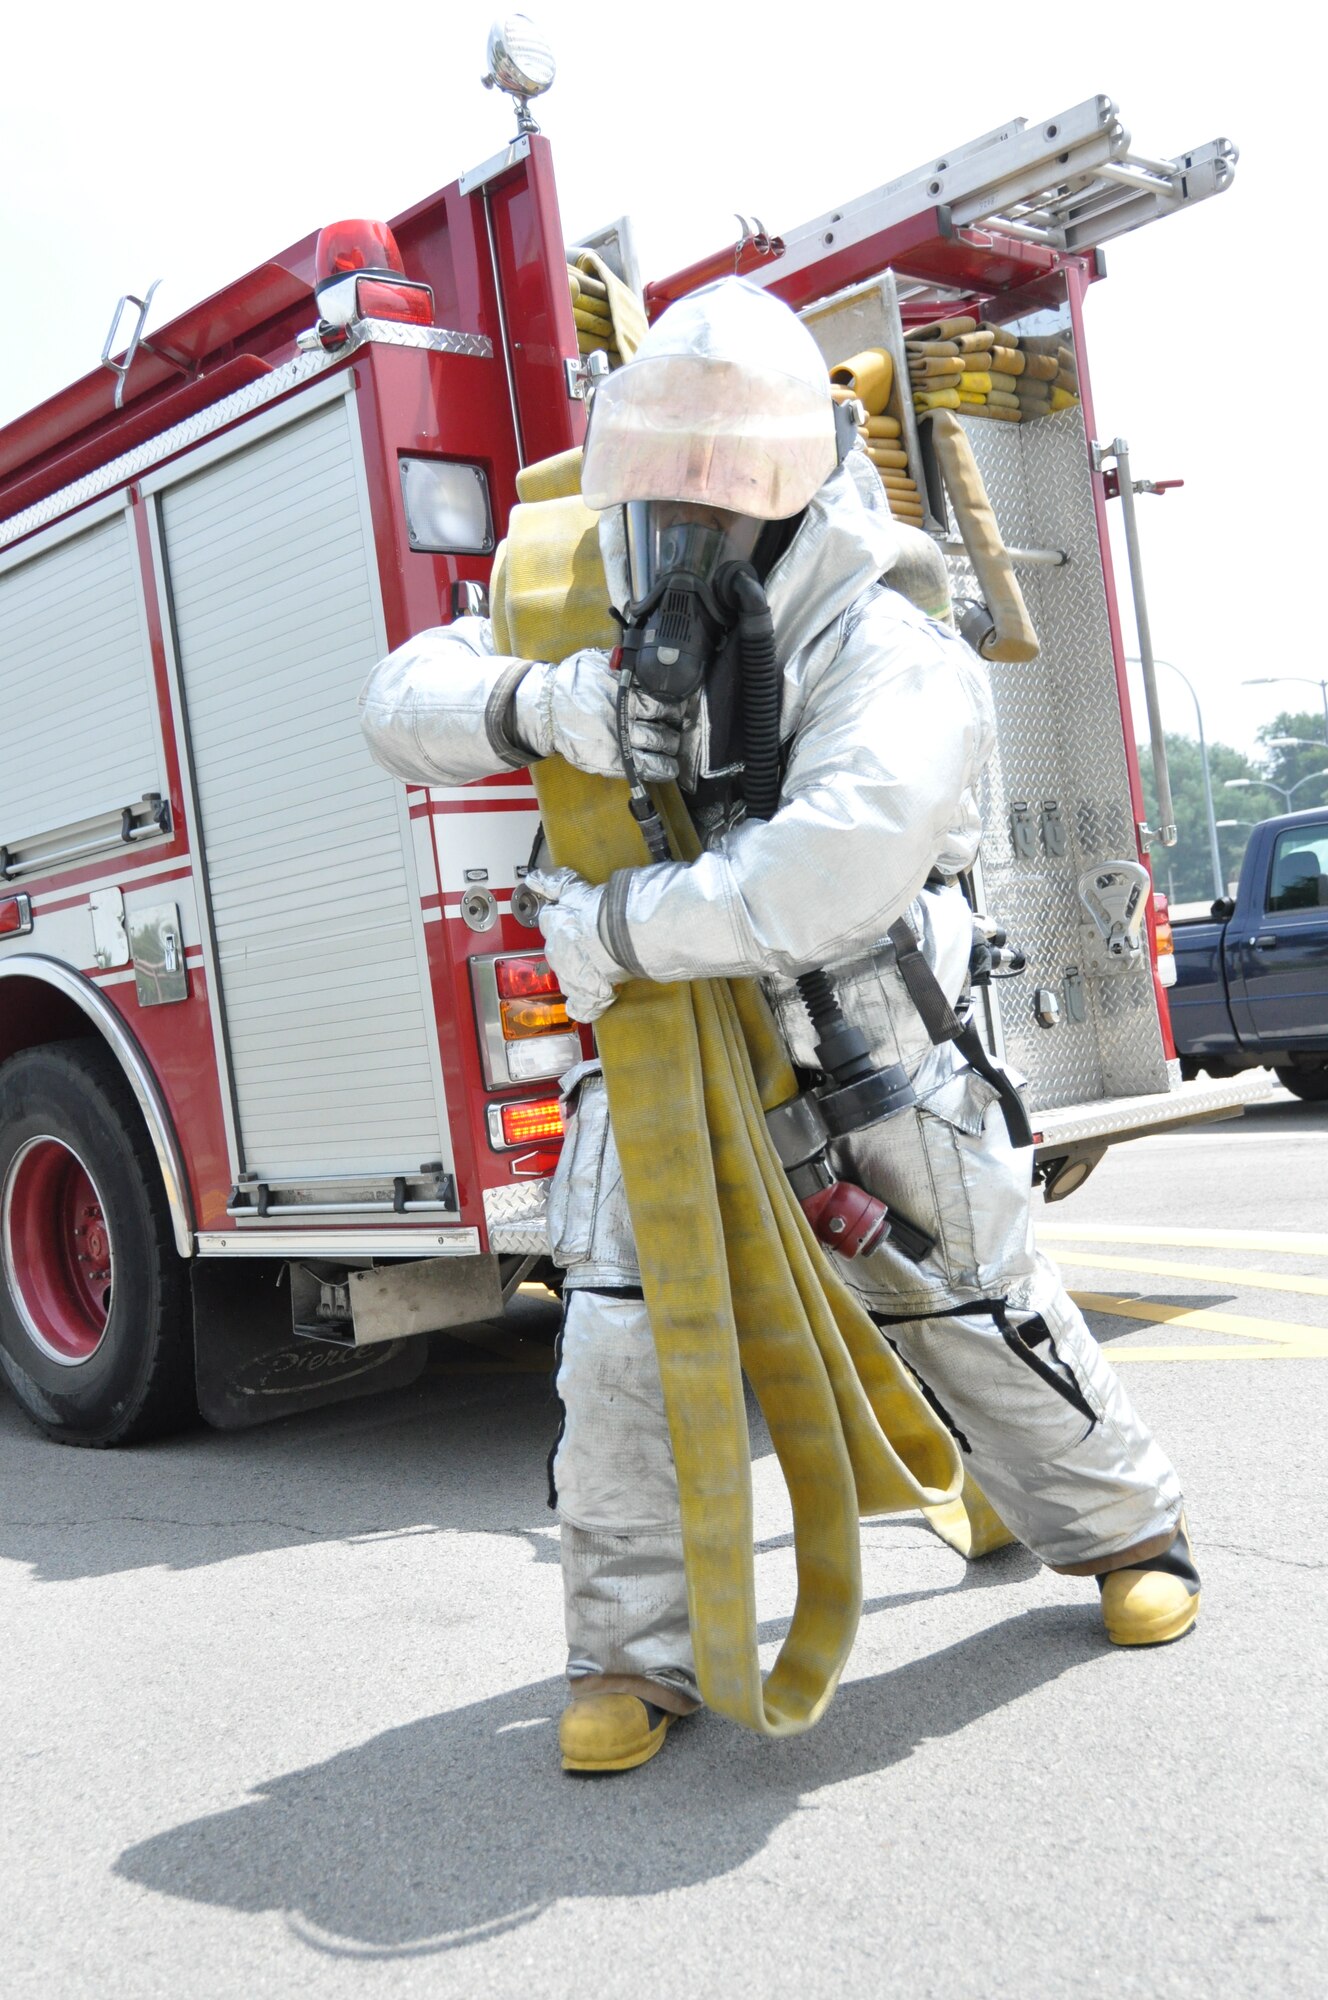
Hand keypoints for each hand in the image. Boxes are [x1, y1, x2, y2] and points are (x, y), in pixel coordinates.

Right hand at [512, 652, 683, 781]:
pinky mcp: (613, 761)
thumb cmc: (570, 685)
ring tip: (672, 745)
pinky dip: (661, 768)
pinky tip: (669, 768)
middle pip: (663, 723)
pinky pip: (646, 767)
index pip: (660, 699)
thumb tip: (638, 655)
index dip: (673, 704)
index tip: (678, 705)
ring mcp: (620, 741)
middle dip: (674, 726)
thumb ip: (618, 662)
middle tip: (676, 726)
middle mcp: (624, 717)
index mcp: (623, 692)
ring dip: (670, 745)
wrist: (545, 711)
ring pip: (658, 744)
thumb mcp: (594, 663)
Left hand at [526, 867, 626, 1022]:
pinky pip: (581, 1007)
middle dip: (573, 949)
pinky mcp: (585, 995)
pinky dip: (584, 1006)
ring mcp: (570, 976)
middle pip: (559, 951)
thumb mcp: (575, 889)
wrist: (618, 937)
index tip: (574, 920)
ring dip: (578, 975)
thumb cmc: (601, 912)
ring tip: (597, 969)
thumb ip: (554, 883)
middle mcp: (557, 953)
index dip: (563, 921)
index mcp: (554, 926)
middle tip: (593, 944)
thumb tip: (532, 877)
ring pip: (568, 977)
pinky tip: (590, 1003)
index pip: (550, 922)